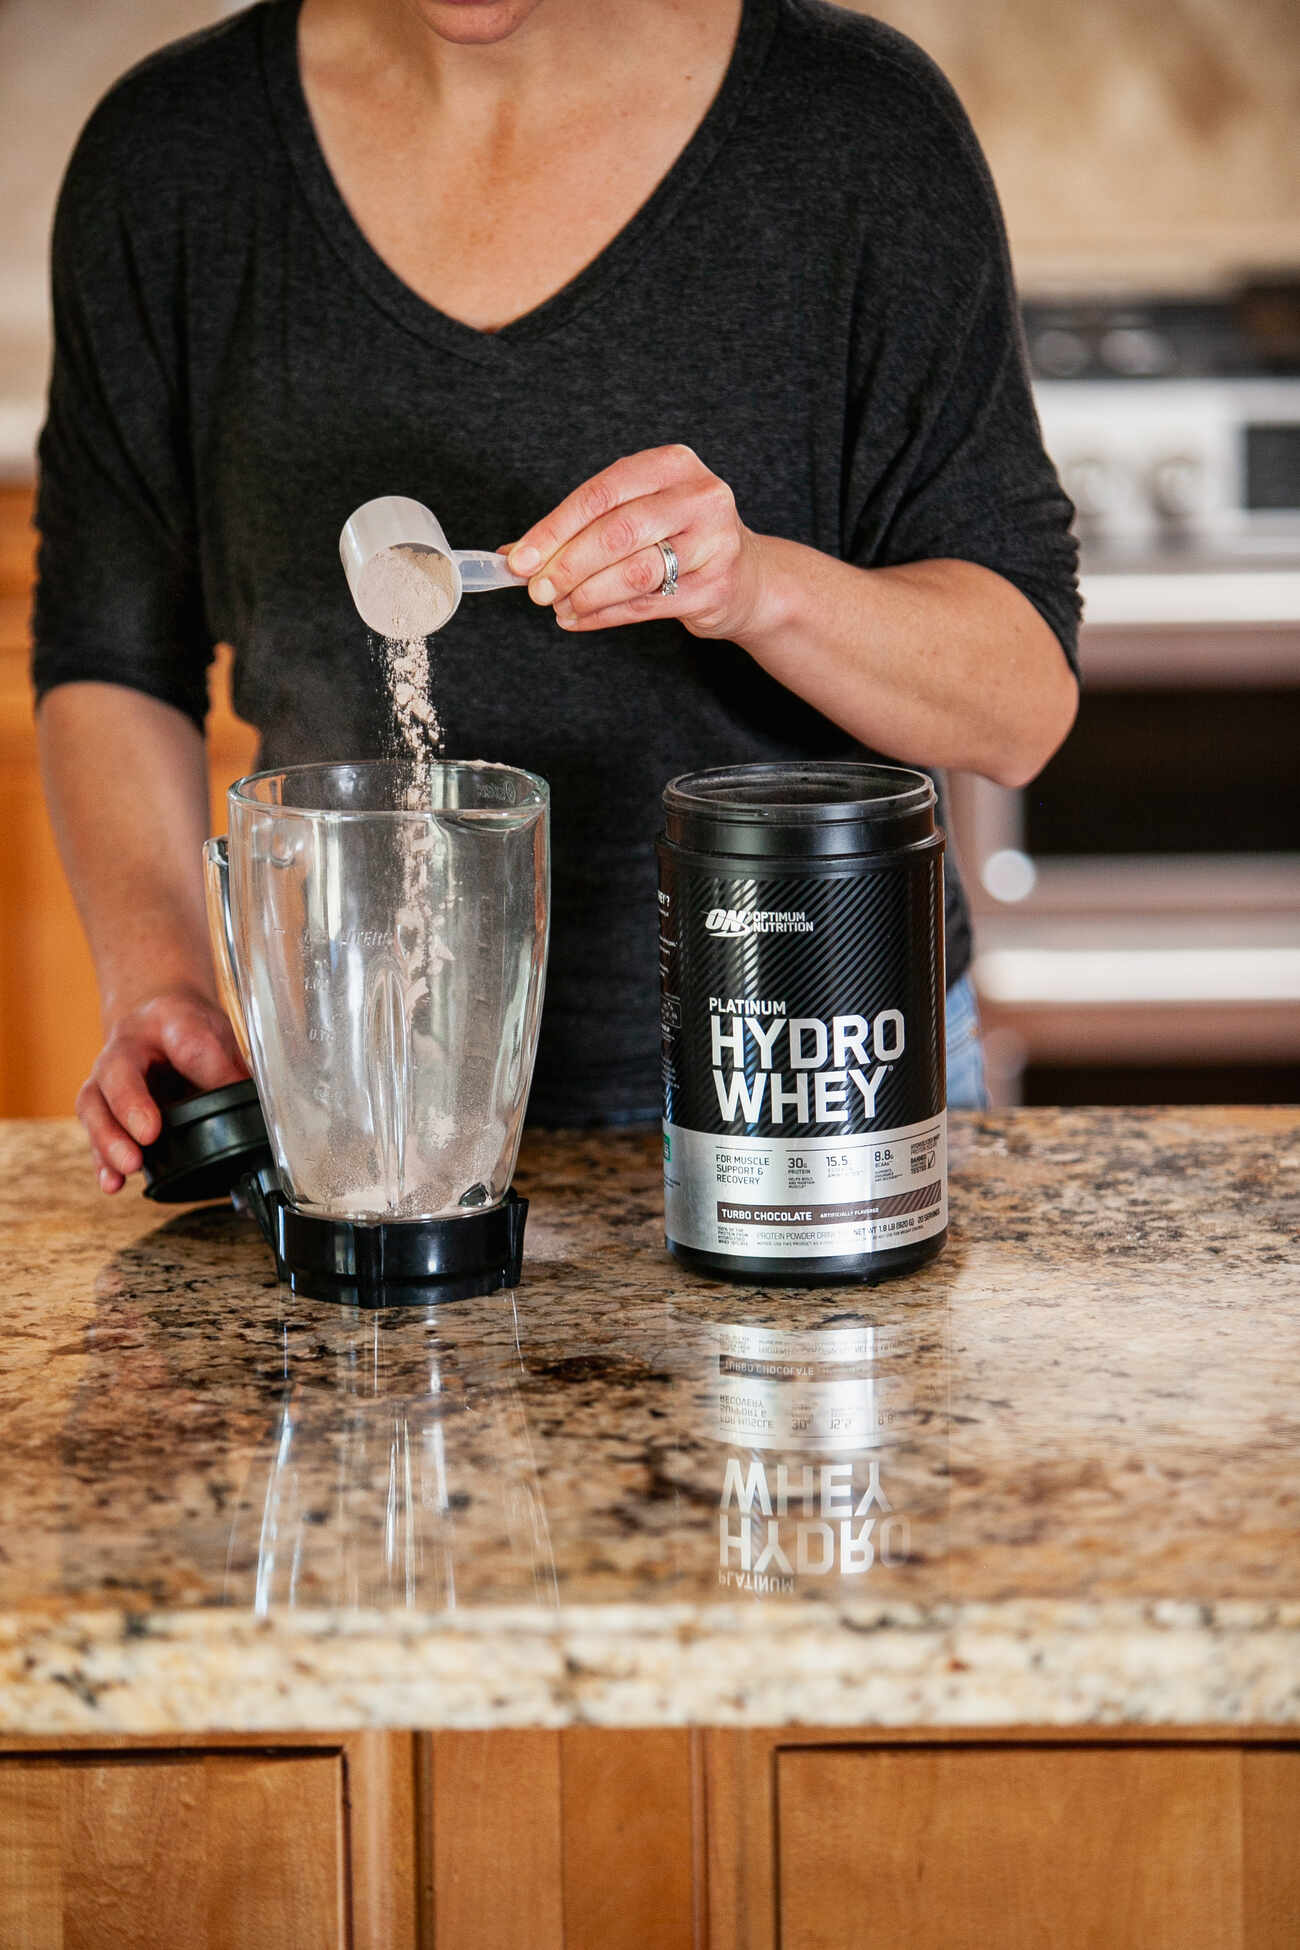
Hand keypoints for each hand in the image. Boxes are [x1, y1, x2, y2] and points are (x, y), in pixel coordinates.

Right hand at [77, 987, 248, 1194]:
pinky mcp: (103, 1112)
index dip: (191, 1061)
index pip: (181, 1036)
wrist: (156, 1024)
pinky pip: (95, 1135)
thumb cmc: (188, 1031)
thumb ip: (229, 1072)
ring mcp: (107, 1081)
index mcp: (164, 1022)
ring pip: (94, 1106)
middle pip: (116, 1073)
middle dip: (129, 1107)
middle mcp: (125, 1050)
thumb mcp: (218, 1037)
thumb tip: (255, 1112)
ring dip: (109, 1139)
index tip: (189, 1099)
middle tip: (147, 1136)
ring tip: (129, 1165)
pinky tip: (114, 1182)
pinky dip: (103, 1161)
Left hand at [506, 444, 768, 640]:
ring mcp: (714, 542)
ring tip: (558, 606)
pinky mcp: (715, 587)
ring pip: (634, 571)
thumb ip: (580, 529)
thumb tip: (515, 555)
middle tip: (537, 590)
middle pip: (617, 531)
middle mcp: (699, 496)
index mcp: (672, 465)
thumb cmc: (680, 539)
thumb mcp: (636, 515)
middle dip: (568, 564)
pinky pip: (647, 605)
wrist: (747, 577)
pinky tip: (579, 619)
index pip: (601, 492)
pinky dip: (605, 615)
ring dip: (586, 594)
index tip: (520, 559)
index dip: (555, 527)